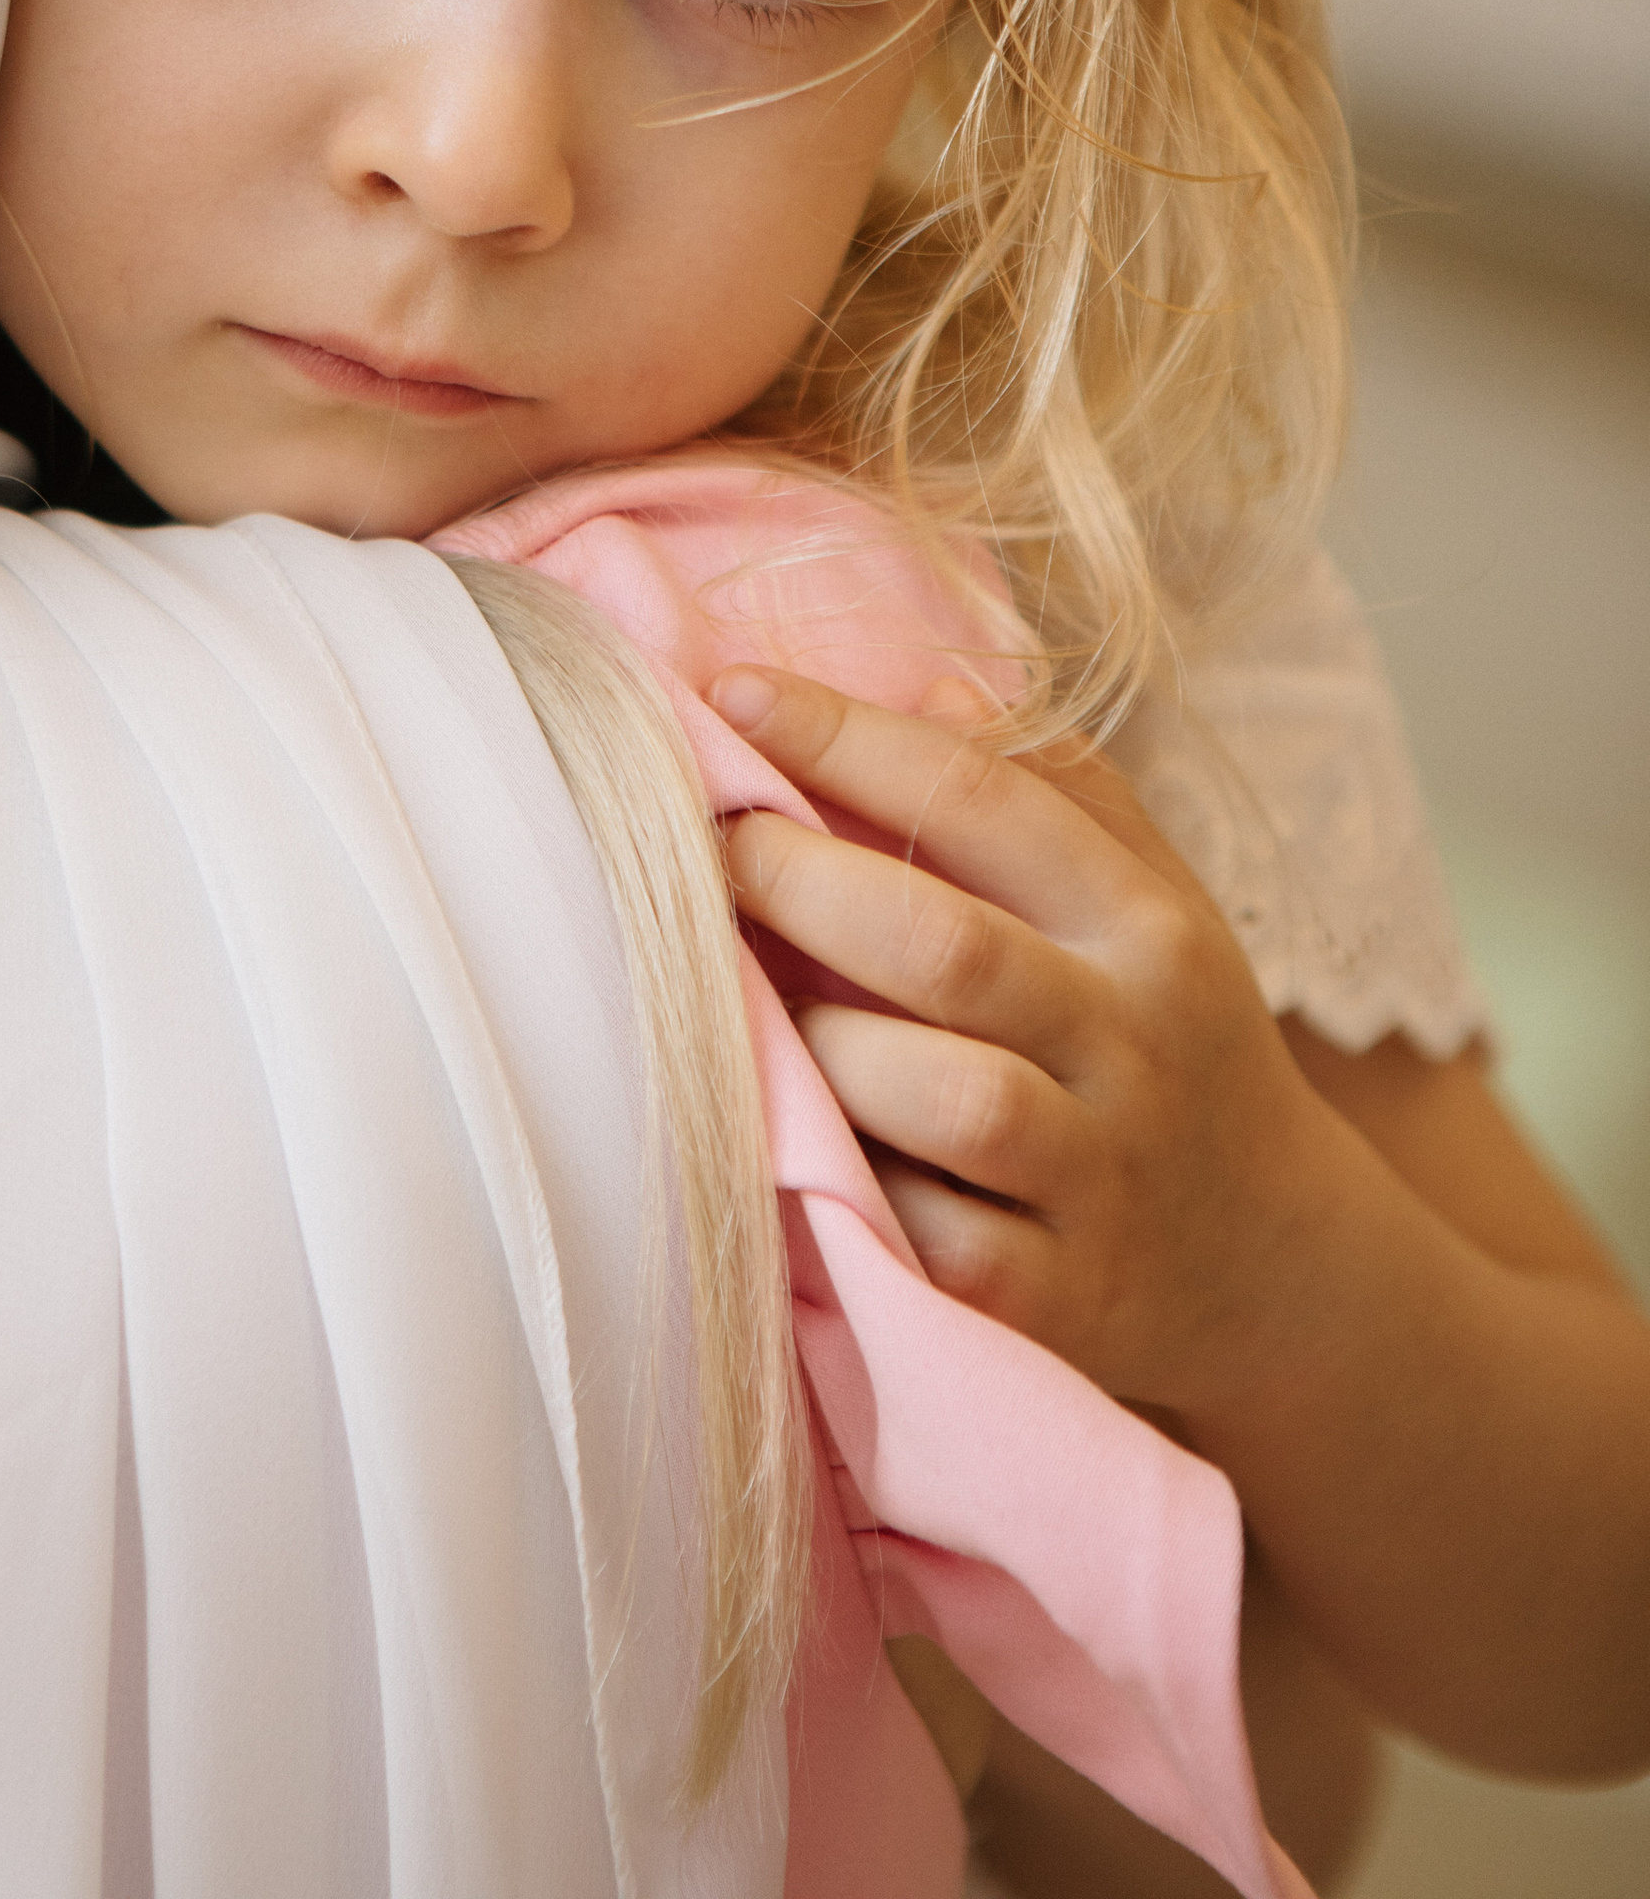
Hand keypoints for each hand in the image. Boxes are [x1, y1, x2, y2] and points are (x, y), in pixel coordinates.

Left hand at [710, 663, 1350, 1425]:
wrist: (1280, 1268)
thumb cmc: (1171, 1044)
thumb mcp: (1155, 903)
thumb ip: (1055, 788)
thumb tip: (925, 682)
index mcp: (1148, 925)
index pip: (985, 798)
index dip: (847, 737)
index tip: (735, 694)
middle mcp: (1131, 1045)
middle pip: (944, 946)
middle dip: (800, 880)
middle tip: (707, 842)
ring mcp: (1098, 1180)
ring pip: (940, 1097)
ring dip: (823, 1046)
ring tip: (756, 1006)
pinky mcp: (1052, 1305)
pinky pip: (932, 1241)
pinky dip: (856, 1192)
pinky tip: (801, 1142)